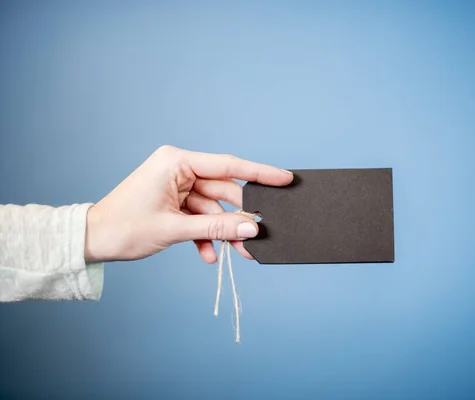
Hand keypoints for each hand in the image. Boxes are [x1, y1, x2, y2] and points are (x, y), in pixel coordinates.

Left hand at [84, 145, 292, 262]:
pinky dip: (205, 235)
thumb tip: (251, 228)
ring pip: (212, 208)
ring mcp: (176, 186)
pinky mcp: (173, 202)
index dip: (259, 173)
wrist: (92, 241)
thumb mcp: (175, 229)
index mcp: (176, 162)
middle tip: (258, 235)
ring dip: (222, 231)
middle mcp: (178, 169)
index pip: (227, 165)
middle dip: (238, 217)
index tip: (284, 178)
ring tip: (238, 253)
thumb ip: (216, 228)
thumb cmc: (123, 227)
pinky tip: (208, 255)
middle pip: (222, 191)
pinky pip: (198, 216)